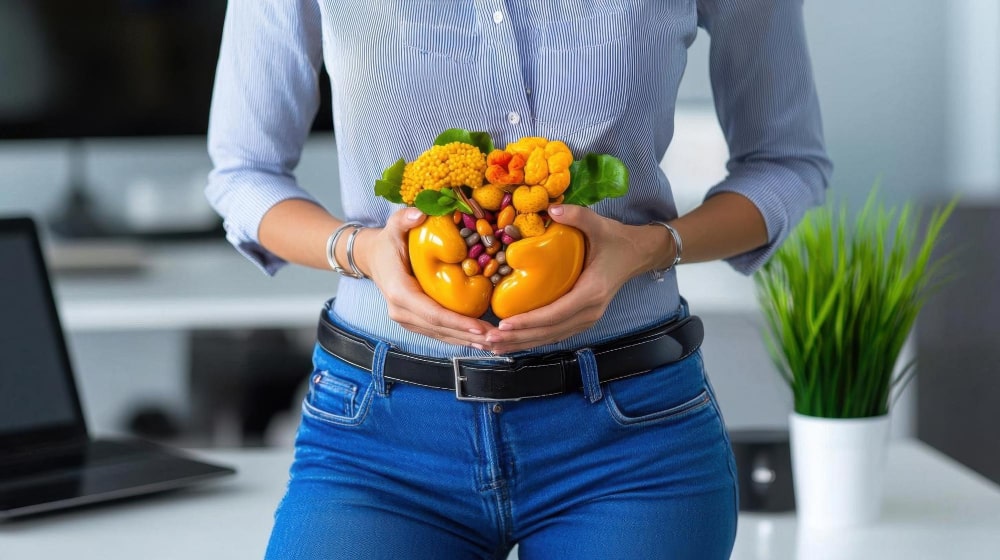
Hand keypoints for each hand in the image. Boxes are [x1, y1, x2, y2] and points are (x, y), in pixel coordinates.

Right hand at [355, 207, 491, 348]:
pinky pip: (437, 333)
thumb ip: (405, 218)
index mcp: (398, 291)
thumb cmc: (388, 242)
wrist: (374, 258)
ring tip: (493, 342)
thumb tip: (419, 214)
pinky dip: (458, 337)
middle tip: (496, 337)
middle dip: (468, 335)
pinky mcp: (413, 322)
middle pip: (439, 328)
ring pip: (439, 335)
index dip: (456, 322)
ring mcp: (405, 319)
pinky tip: (477, 340)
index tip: (479, 327)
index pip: (431, 312)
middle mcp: (400, 311)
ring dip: (466, 340)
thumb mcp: (394, 226)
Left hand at [483, 204, 662, 353]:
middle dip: (518, 338)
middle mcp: (590, 312)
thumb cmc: (616, 240)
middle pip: (549, 332)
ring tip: (494, 346)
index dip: (529, 321)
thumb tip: (552, 209)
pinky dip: (533, 339)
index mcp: (591, 292)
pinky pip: (555, 334)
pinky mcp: (582, 320)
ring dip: (522, 343)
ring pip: (550, 338)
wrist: (637, 254)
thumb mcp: (599, 225)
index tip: (504, 324)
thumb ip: (577, 216)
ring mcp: (587, 319)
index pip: (556, 313)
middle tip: (489, 340)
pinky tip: (513, 342)